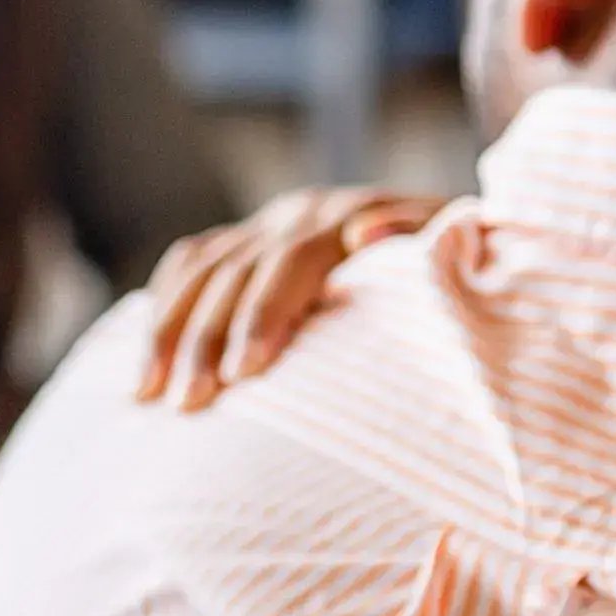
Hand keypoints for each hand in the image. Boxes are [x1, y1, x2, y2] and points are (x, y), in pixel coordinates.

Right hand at [133, 188, 440, 409]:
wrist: (462, 244)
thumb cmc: (468, 279)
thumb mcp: (462, 261)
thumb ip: (428, 246)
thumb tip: (367, 233)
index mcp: (356, 215)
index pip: (295, 260)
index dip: (265, 314)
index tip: (244, 373)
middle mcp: (304, 212)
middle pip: (237, 268)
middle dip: (205, 337)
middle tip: (189, 403)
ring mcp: (270, 222)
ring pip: (202, 267)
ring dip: (169, 329)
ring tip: (148, 394)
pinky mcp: (248, 239)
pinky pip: (190, 264)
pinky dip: (163, 306)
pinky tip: (147, 357)